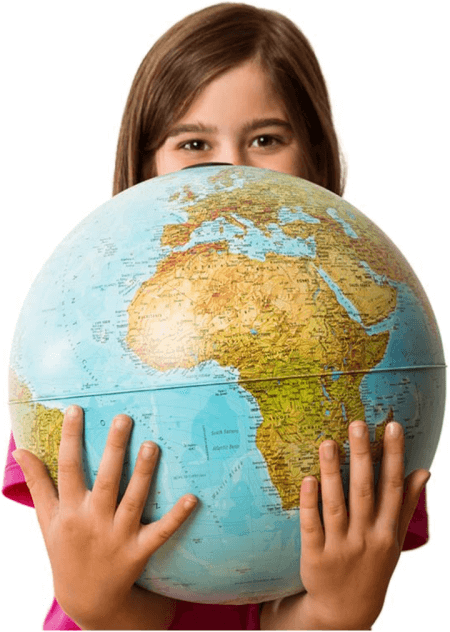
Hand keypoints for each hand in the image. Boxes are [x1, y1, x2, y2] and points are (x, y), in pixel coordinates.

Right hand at [13, 405, 197, 628]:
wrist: (86, 599)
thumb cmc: (65, 550)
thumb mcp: (46, 519)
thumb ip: (37, 483)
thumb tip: (20, 451)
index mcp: (69, 511)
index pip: (68, 468)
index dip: (70, 438)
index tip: (75, 410)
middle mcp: (93, 521)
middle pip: (105, 479)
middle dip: (113, 448)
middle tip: (124, 417)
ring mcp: (117, 537)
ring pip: (132, 500)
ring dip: (143, 473)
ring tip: (152, 444)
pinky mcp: (138, 552)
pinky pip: (160, 532)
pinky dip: (176, 517)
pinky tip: (192, 498)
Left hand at [298, 420, 429, 629]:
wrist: (346, 612)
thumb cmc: (372, 566)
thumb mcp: (395, 540)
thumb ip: (406, 504)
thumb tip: (423, 471)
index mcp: (387, 531)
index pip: (392, 487)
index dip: (393, 455)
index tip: (392, 426)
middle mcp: (366, 538)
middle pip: (364, 491)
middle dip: (362, 457)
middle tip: (357, 424)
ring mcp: (340, 547)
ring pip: (336, 504)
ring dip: (331, 472)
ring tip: (327, 442)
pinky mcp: (315, 556)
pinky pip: (311, 525)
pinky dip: (310, 503)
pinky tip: (307, 479)